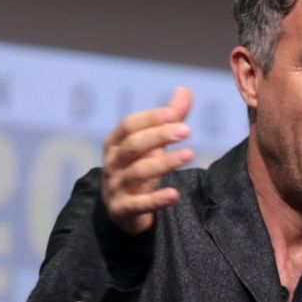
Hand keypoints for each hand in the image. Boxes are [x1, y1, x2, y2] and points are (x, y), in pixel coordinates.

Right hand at [101, 86, 193, 233]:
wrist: (122, 211)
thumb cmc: (139, 168)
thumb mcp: (152, 144)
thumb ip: (169, 119)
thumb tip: (185, 89)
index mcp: (115, 144)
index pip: (129, 126)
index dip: (150, 118)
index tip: (174, 113)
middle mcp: (112, 163)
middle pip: (132, 146)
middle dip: (158, 136)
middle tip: (186, 130)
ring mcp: (115, 187)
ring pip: (137, 172)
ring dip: (164, 163)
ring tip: (189, 154)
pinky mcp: (123, 210)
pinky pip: (139, 205)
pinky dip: (156, 200)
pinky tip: (174, 195)